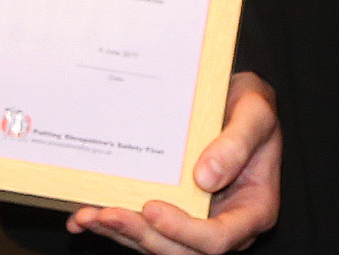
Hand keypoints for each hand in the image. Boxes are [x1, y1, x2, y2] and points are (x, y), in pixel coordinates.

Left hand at [66, 71, 277, 251]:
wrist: (238, 99)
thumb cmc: (251, 107)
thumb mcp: (255, 114)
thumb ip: (236, 144)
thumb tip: (205, 179)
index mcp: (252, 209)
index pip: (218, 239)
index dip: (184, 231)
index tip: (153, 208)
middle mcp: (223, 223)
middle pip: (181, 250)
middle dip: (142, 235)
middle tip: (109, 213)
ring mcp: (196, 221)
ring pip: (157, 242)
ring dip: (121, 233)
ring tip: (89, 215)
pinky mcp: (173, 211)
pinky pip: (144, 225)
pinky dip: (113, 224)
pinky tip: (84, 217)